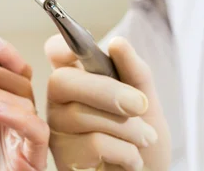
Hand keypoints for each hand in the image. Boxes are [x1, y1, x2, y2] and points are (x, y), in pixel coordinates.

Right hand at [45, 35, 170, 170]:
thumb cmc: (143, 137)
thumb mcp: (148, 103)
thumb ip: (135, 73)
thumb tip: (118, 44)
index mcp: (79, 77)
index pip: (56, 51)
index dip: (62, 46)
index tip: (79, 50)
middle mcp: (60, 99)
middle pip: (63, 80)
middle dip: (107, 92)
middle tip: (140, 105)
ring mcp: (57, 128)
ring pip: (83, 115)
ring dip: (128, 129)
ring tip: (145, 139)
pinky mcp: (62, 156)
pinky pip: (93, 144)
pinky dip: (125, 152)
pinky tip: (130, 159)